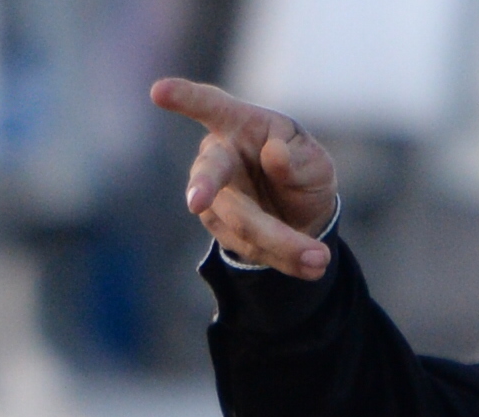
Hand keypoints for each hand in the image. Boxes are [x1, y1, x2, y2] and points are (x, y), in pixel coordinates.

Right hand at [149, 78, 339, 279]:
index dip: (185, 98)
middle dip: (203, 187)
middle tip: (195, 202)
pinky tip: (310, 263)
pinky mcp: (219, 227)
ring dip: (282, 244)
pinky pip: (251, 247)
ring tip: (319, 259)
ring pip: (241, 222)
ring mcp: (213, 194)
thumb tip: (272, 157)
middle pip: (210, 173)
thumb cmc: (303, 171)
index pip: (210, 106)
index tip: (159, 92)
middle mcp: (218, 156)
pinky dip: (284, 258)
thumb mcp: (314, 162)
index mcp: (240, 124)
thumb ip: (297, 160)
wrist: (302, 214)